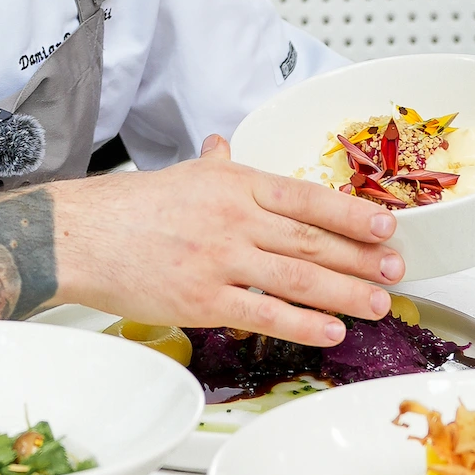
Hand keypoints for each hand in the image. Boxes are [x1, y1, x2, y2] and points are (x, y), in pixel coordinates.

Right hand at [51, 135, 403, 348]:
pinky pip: (265, 313)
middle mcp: (233, 218)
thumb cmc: (128, 208)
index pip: (306, 197)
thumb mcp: (182, 173)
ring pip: (299, 278)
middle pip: (312, 240)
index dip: (352, 214)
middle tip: (395, 270)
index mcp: (233, 183)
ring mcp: (220, 259)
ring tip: (377, 304)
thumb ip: (214, 163)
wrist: (79, 236)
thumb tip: (226, 143)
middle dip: (361, 258)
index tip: (386, 227)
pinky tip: (331, 331)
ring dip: (346, 293)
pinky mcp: (202, 299)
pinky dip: (304, 324)